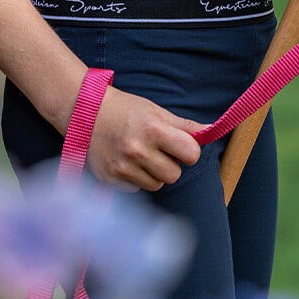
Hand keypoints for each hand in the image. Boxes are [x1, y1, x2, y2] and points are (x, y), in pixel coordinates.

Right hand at [86, 85, 202, 192]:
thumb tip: (211, 130)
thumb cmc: (126, 109)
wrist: (87, 113)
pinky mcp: (110, 180)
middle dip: (171, 164)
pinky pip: (137, 189)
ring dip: (153, 173)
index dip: (188, 150)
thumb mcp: (156, 111)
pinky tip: (126, 162)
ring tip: (140, 154)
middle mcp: (138, 151)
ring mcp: (123, 168)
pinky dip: (136, 178)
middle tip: (157, 149)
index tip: (180, 144)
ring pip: (156, 185)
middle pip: (174, 175)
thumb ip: (184, 125)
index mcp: (154, 130)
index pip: (191, 154)